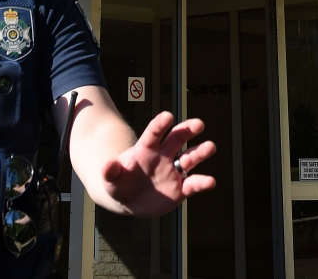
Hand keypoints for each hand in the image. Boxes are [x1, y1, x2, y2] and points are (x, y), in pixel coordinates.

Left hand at [100, 111, 215, 217]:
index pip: (153, 133)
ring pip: (189, 158)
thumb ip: (110, 172)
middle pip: (177, 138)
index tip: (168, 116)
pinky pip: (193, 184)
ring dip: (200, 152)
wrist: (129, 199)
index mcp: (146, 149)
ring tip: (210, 146)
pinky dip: (202, 182)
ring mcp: (173, 171)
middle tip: (198, 123)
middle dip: (187, 129)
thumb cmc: (119, 183)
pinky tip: (211, 182)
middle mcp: (163, 156)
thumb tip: (106, 166)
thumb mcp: (111, 179)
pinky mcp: (180, 188)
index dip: (160, 125)